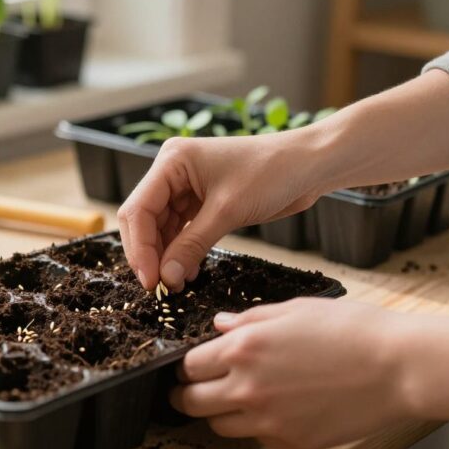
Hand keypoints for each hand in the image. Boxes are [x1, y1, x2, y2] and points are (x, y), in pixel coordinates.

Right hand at [117, 133, 325, 291]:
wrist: (309, 164)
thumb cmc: (271, 173)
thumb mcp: (227, 211)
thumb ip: (192, 245)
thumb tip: (166, 278)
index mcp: (171, 161)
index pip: (139, 209)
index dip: (140, 248)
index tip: (150, 281)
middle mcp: (172, 171)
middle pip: (144, 219)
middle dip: (150, 253)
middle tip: (159, 287)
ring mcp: (186, 186)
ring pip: (160, 227)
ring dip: (165, 256)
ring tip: (176, 284)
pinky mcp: (201, 200)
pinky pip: (180, 230)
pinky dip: (182, 251)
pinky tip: (188, 272)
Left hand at [170, 298, 410, 448]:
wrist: (398, 367)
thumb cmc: (351, 330)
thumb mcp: (294, 310)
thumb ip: (249, 320)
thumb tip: (219, 325)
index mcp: (244, 347)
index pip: (188, 365)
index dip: (184, 366)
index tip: (188, 365)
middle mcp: (247, 386)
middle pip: (191, 401)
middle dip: (186, 394)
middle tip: (193, 388)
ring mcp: (268, 418)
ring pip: (217, 425)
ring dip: (216, 413)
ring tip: (230, 399)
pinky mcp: (290, 440)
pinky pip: (254, 437)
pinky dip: (252, 425)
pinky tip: (268, 408)